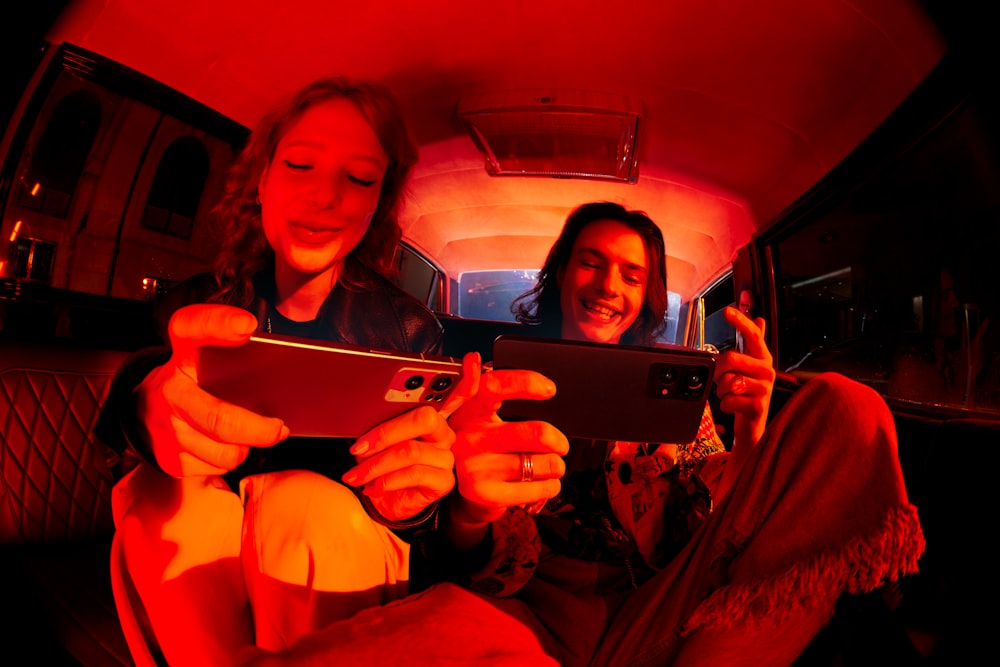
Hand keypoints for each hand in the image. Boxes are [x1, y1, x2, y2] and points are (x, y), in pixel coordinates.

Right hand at [136, 304, 288, 477]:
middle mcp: (168, 389)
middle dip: (258, 430)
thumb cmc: (191, 378)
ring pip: (225, 452)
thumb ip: (229, 342)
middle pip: (220, 418)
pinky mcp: (169, 460)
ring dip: (245, 446)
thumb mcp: (203, 351)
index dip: (220, 323)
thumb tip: (269, 353)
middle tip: (279, 429)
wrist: (144, 408)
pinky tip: (224, 444)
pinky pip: (216, 467)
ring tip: (248, 435)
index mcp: (180, 352)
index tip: (247, 325)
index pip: (192, 327)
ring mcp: (165, 429)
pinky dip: (227, 459)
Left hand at [340, 352, 480, 521]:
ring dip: (375, 464)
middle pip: (424, 418)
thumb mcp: (374, 439)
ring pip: (410, 451)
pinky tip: (372, 486)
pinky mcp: (443, 481)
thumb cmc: (380, 464)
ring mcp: (445, 457)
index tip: (472, 358)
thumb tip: (366, 412)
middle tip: (358, 448)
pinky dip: (386, 480)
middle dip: (385, 432)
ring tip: (356, 473)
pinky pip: (414, 474)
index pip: (455, 392)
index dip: (468, 377)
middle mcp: (443, 432)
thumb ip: (380, 421)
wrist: (383, 502)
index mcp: (430, 415)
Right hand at [448, 366, 567, 529]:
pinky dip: (550, 485)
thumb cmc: (480, 446)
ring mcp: (475, 467)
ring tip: (550, 465)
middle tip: (560, 444)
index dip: (524, 383)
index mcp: (469, 410)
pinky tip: (544, 482)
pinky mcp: (485, 493)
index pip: (494, 386)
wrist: (461, 492)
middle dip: (557, 439)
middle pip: (533, 433)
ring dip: (555, 465)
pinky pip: (538, 487)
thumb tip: (472, 359)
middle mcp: (469, 437)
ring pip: (542, 463)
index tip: (549, 389)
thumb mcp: (477, 416)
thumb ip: (482, 389)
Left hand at [714, 306, 775, 449]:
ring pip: (728, 381)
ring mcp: (764, 388)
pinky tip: (734, 406)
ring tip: (730, 394)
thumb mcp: (749, 365)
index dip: (741, 321)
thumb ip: (752, 342)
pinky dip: (725, 405)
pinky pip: (729, 400)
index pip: (753, 335)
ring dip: (721, 390)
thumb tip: (761, 318)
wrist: (754, 422)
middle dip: (718, 371)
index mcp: (762, 357)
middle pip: (731, 358)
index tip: (727, 311)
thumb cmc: (747, 390)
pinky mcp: (758, 406)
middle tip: (721, 379)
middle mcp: (766, 370)